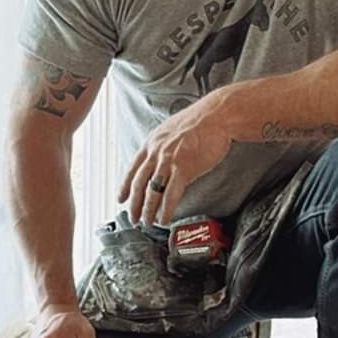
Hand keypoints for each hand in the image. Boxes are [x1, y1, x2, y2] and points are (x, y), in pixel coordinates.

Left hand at [118, 89, 231, 225]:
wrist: (216, 116)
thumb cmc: (200, 121)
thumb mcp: (172, 130)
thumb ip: (163, 145)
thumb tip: (162, 157)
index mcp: (152, 143)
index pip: (133, 169)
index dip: (125, 186)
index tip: (121, 199)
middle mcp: (156, 152)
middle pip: (139, 184)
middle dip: (134, 204)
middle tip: (133, 218)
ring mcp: (168, 161)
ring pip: (152, 192)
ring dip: (148, 210)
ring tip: (147, 222)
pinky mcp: (184, 168)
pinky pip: (171, 194)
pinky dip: (166, 209)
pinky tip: (164, 218)